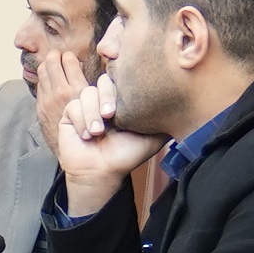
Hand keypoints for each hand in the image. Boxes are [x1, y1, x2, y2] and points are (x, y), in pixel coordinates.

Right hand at [47, 73, 160, 212]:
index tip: (122, 103)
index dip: (120, 84)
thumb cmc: (126, 156)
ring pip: (86, 93)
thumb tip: (183, 109)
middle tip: (110, 115)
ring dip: (92, 113)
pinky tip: (86, 136)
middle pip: (103, 81)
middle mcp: (103, 101)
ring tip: (97, 133)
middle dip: (105, 97)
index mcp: (121, 102)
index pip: (120, 80)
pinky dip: (80, 121)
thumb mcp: (152, 138)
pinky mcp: (70, 114)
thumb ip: (164, 122)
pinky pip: (72, 106)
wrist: (103, 171)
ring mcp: (86, 106)